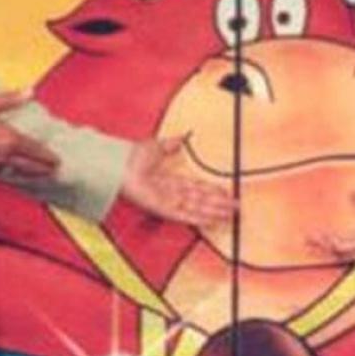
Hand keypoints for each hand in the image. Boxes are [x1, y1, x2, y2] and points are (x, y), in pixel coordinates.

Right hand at [0, 90, 59, 177]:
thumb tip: (29, 92)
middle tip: (52, 170)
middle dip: (42, 168)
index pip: (33, 149)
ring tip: (35, 174)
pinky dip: (9, 174)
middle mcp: (1, 156)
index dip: (47, 155)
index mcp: (7, 139)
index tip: (56, 159)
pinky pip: (0, 174)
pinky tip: (7, 172)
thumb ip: (10, 99)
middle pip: (27, 166)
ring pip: (14, 172)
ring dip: (28, 173)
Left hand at [120, 137, 234, 226]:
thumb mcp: (157, 146)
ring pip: (197, 208)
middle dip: (219, 204)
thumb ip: (173, 143)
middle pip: (200, 199)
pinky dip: (199, 218)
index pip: (195, 187)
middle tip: (236, 208)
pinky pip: (184, 215)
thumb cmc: (131, 156)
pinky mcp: (161, 208)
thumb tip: (186, 135)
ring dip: (214, 212)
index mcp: (168, 179)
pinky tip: (212, 220)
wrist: (117, 164)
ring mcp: (166, 202)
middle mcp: (170, 193)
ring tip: (230, 215)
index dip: (212, 190)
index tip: (226, 192)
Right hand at [311, 185, 354, 256]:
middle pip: (338, 248)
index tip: (314, 234)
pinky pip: (348, 245)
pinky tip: (326, 237)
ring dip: (325, 244)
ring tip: (312, 237)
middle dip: (321, 245)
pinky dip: (336, 243)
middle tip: (306, 238)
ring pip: (340, 249)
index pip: (343, 240)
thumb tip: (352, 194)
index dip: (327, 239)